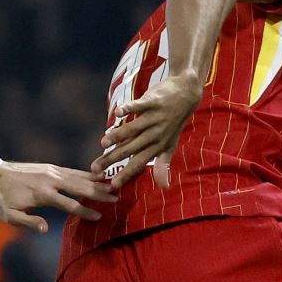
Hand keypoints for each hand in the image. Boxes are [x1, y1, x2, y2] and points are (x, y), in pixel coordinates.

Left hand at [0, 162, 112, 231]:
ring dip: (96, 182)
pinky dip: (86, 174)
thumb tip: (45, 228)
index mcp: (42, 194)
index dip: (85, 211)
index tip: (99, 217)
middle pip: (79, 187)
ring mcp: (52, 171)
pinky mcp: (51, 167)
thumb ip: (28, 222)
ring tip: (113, 186)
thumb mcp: (9, 215)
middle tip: (116, 198)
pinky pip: (72, 171)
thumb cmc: (2, 199)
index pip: (69, 204)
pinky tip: (97, 176)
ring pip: (78, 177)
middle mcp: (50, 180)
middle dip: (99, 193)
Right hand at [93, 73, 203, 189]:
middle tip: (95, 167)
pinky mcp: (153, 101)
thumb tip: (164, 186)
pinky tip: (118, 113)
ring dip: (118, 135)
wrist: (186, 94)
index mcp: (158, 146)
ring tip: (103, 144)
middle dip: (112, 158)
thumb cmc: (175, 122)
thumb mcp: (171, 145)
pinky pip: (140, 105)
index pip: (139, 162)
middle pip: (130, 148)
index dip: (126, 174)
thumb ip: (163, 164)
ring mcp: (154, 118)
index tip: (112, 184)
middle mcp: (155, 134)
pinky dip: (129, 108)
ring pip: (133, 129)